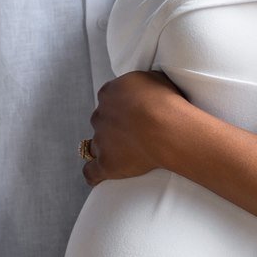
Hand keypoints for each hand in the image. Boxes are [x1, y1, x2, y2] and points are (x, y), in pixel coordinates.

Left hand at [82, 72, 187, 186]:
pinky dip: (94, 174)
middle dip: (112, 128)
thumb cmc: (165, 102)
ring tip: (124, 155)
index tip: (132, 114)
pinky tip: (99, 177)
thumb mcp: (154, 79)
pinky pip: (91, 171)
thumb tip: (140, 90)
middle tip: (133, 134)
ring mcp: (101, 140)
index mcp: (109, 93)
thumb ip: (138, 84)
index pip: (107, 100)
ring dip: (106, 149)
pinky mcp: (105, 163)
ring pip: (95, 145)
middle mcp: (100, 116)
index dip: (119, 107)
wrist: (166, 128)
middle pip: (101, 122)